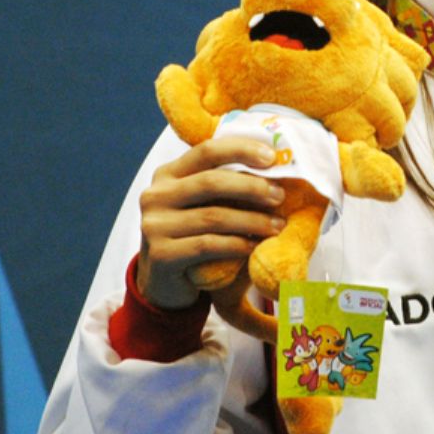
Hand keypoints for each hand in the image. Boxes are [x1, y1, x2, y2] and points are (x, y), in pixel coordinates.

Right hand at [135, 137, 285, 309]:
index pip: (206, 151)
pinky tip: (255, 247)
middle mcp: (156, 195)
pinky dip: (237, 245)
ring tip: (276, 226)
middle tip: (279, 197)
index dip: (241, 150)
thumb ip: (223, 184)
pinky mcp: (160, 254)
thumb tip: (273, 167)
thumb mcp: (201, 204)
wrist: (164, 282)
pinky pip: (207, 245)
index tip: (272, 158)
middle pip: (210, 182)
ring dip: (252, 221)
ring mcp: (154, 225)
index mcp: (168, 174)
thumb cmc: (192, 235)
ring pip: (213, 217)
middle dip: (251, 187)